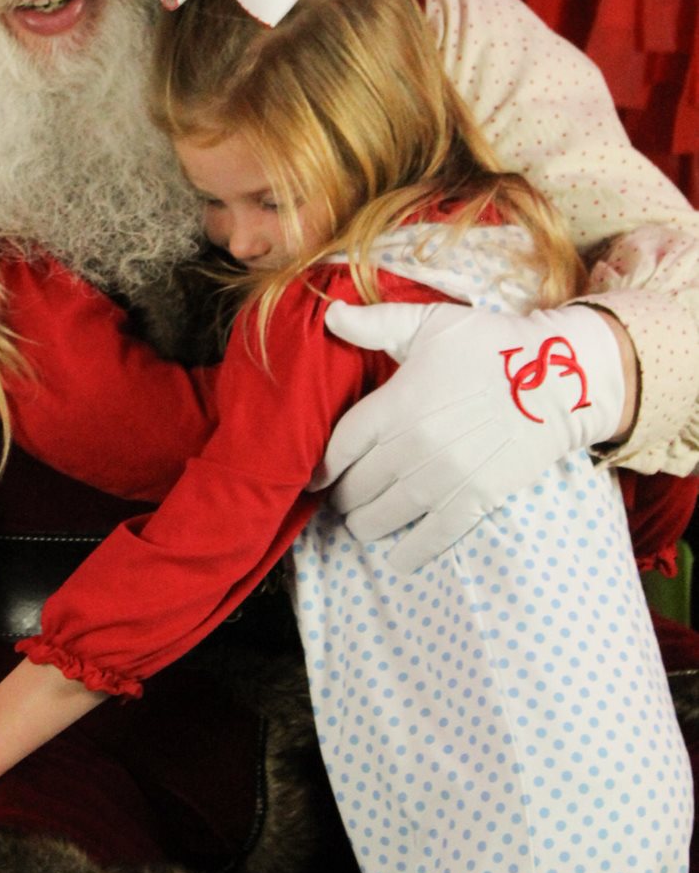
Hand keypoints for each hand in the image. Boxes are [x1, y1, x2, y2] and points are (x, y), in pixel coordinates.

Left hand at [316, 299, 627, 572]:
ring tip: (362, 523)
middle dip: (345, 496)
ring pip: (385, 515)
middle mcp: (412, 445)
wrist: (557, 378)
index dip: (324, 467)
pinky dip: (411, 553)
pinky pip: (434, 536)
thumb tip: (329, 313)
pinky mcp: (476, 498)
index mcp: (396, 403)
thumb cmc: (491, 344)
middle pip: (358, 485)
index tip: (316, 478)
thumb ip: (375, 323)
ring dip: (366, 524)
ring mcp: (444, 476)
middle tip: (343, 499)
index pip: (341, 446)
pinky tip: (399, 559)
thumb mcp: (430, 322)